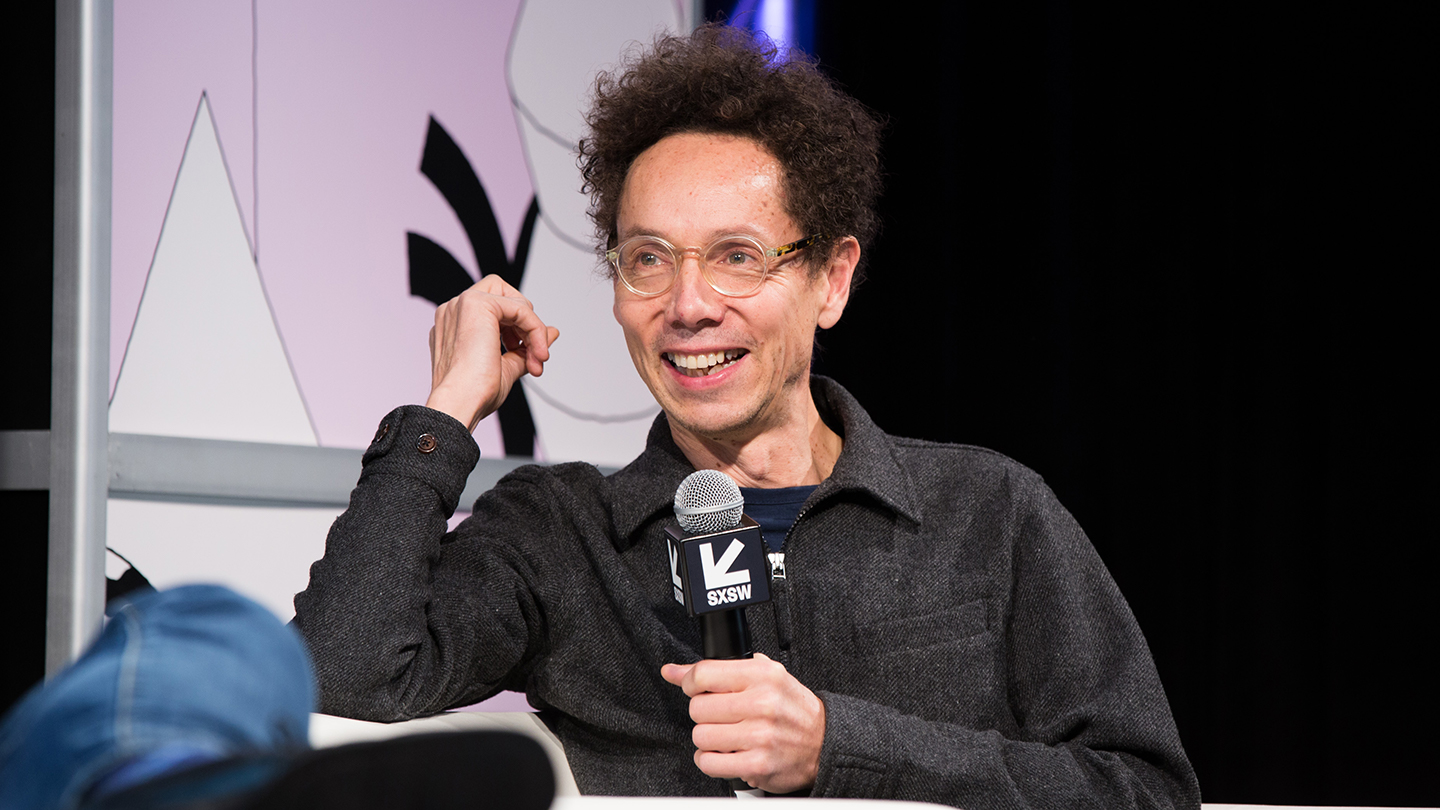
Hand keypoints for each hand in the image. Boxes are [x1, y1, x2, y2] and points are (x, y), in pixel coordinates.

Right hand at [425, 275, 558, 431]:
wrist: (461, 403)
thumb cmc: (474, 393)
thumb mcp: (507, 366)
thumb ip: (526, 347)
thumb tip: (551, 332)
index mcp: (456, 324)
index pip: (497, 309)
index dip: (519, 329)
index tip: (530, 358)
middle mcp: (455, 310)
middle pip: (504, 294)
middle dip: (526, 323)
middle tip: (534, 355)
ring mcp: (463, 304)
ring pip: (514, 299)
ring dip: (533, 329)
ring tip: (535, 359)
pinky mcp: (476, 304)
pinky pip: (520, 308)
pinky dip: (534, 330)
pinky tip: (535, 354)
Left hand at [661, 653, 824, 793]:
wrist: (824, 742)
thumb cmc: (790, 708)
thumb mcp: (762, 676)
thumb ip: (717, 671)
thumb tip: (673, 671)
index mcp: (763, 674)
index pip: (703, 674)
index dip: (691, 683)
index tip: (696, 690)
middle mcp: (762, 702)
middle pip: (698, 708)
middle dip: (703, 714)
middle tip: (720, 716)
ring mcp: (760, 735)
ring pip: (701, 736)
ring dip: (707, 739)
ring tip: (725, 735)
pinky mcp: (757, 765)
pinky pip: (709, 762)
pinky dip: (711, 760)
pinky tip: (725, 753)